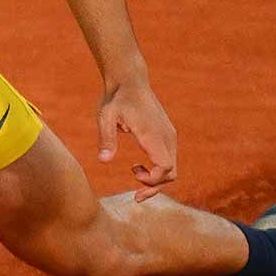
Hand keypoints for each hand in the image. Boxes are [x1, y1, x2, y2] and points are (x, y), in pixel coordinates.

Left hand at [96, 80, 178, 201]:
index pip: (165, 167)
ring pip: (172, 168)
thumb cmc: (116, 99)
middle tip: (135, 195)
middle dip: (155, 187)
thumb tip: (104, 161)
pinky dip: (158, 170)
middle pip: (172, 173)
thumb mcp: (105, 116)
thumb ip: (106, 138)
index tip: (134, 175)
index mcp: (153, 134)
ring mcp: (169, 136)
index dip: (152, 179)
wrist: (130, 81)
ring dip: (156, 179)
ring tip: (134, 176)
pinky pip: (168, 160)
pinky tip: (137, 167)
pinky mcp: (167, 135)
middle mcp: (166, 136)